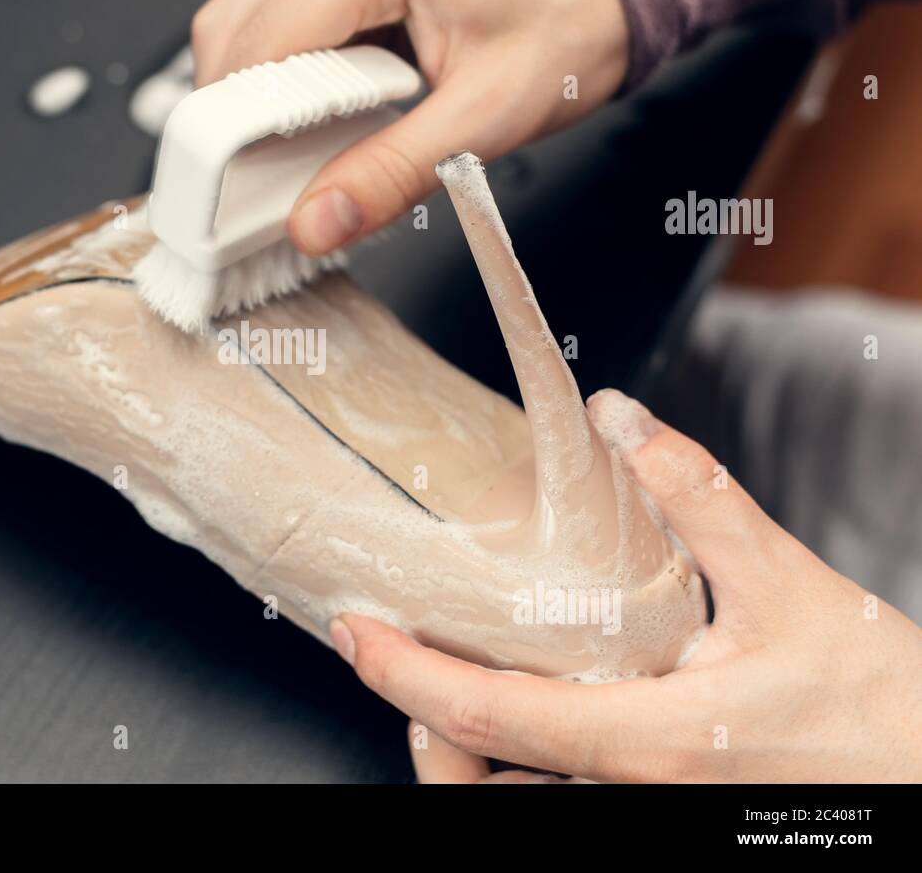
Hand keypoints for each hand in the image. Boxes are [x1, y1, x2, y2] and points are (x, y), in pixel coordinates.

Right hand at [191, 0, 628, 254]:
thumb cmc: (564, 24)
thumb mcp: (488, 115)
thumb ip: (394, 173)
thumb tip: (317, 221)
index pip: (263, 42)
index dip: (239, 127)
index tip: (243, 192)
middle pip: (233, 27)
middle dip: (238, 115)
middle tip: (275, 179)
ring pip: (240, 17)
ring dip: (253, 93)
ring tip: (307, 140)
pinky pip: (272, 10)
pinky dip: (278, 70)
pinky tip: (320, 105)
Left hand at [327, 389, 921, 782]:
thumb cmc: (881, 705)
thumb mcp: (790, 583)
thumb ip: (699, 496)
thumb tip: (618, 419)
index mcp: (647, 738)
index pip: (493, 717)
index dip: (409, 676)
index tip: (357, 636)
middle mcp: (629, 791)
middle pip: (481, 778)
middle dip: (423, 723)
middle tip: (400, 653)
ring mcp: (641, 808)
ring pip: (515, 799)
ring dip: (465, 748)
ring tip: (444, 681)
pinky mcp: (657, 805)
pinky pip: (559, 793)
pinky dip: (516, 758)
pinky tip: (525, 702)